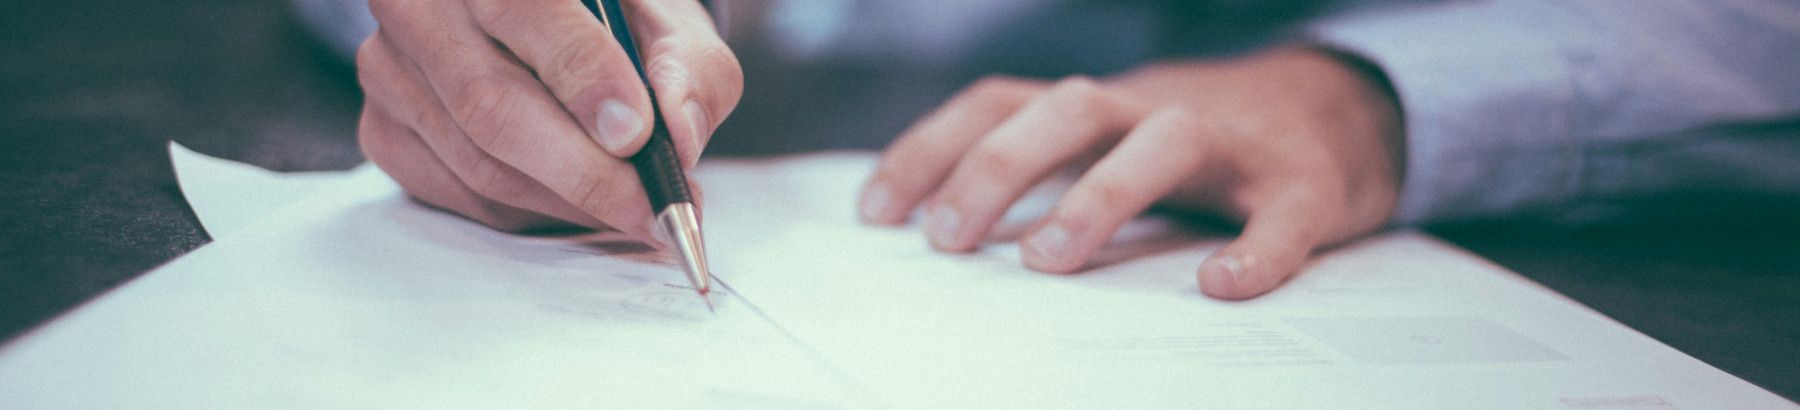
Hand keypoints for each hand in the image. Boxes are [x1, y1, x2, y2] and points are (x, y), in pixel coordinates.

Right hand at [356, 0, 741, 234]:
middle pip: (492, 103)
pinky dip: (527, 212)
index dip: (583, 76)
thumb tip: (678, 138)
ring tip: (631, 211)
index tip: (636, 134)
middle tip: (649, 207)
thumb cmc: (613, 25)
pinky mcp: (383, 127)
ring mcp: (390, 67)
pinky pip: (456, 192)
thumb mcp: (669, 28)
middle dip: (583, 172)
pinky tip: (573, 202)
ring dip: (565, 201)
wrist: (553, 29)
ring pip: (476, 160)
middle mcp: (423, 4)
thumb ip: (688, 72)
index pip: (526, 10)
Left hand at [858, 48, 1403, 299]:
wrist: (1339, 114)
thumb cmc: (1195, 148)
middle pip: (1068, 110)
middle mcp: (1154, 110)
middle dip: (998, 167)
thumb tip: (937, 238)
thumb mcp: (1107, 145)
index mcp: (1097, 108)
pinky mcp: (1305, 185)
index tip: (876, 213)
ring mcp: (1233, 144)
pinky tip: (1224, 286)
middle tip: (947, 240)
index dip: (932, 149)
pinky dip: (1256, 249)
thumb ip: (1040, 175)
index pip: (998, 104)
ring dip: (1100, 194)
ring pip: (1164, 141)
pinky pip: (1282, 214)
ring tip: (1048, 260)